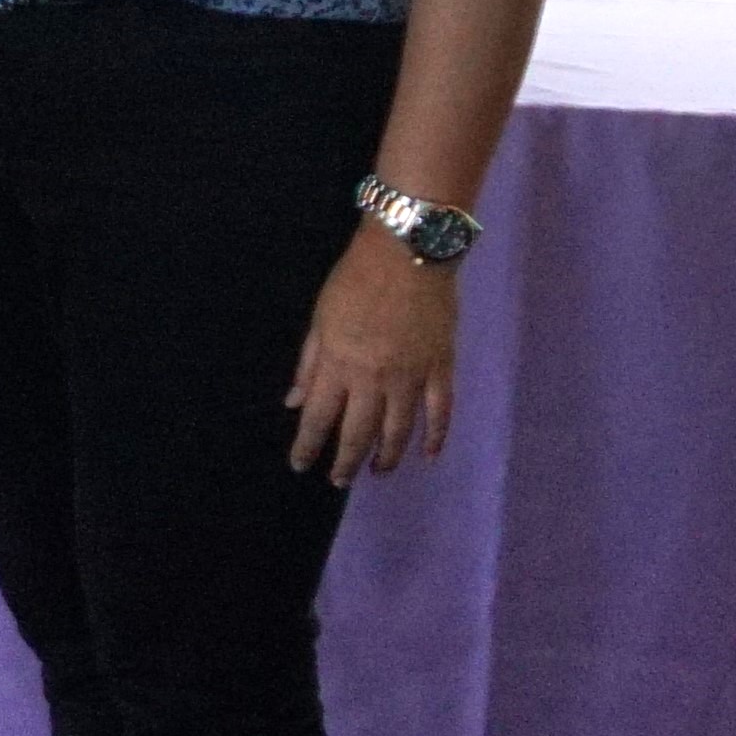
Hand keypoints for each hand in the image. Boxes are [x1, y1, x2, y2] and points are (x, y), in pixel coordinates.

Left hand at [289, 224, 458, 482]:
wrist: (409, 253)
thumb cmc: (356, 281)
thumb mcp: (320, 319)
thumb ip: (309, 364)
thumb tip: (294, 402)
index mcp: (338, 365)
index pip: (318, 419)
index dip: (307, 446)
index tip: (300, 465)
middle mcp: (373, 379)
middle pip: (357, 433)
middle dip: (345, 462)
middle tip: (338, 481)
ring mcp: (411, 376)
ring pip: (398, 429)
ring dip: (387, 456)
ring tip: (377, 471)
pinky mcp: (441, 367)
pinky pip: (440, 410)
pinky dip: (435, 435)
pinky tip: (427, 455)